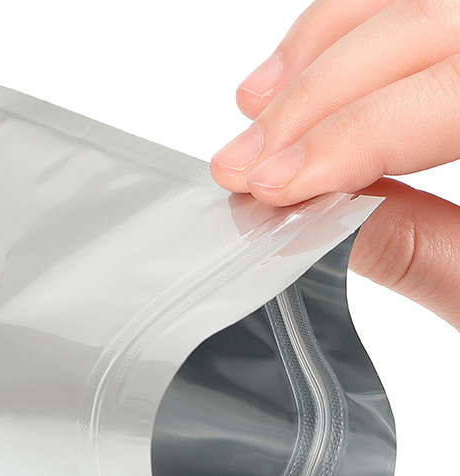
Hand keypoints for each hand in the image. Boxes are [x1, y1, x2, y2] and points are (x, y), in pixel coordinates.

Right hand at [210, 0, 459, 328]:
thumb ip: (419, 251)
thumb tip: (313, 215)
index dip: (355, 136)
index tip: (270, 187)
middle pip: (433, 23)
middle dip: (320, 96)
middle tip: (242, 163)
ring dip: (324, 49)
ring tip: (254, 110)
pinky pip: (424, 16)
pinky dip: (352, 31)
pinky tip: (296, 73)